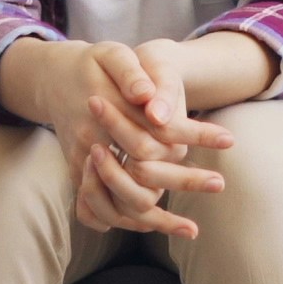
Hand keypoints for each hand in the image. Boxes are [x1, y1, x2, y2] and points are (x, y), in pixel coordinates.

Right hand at [7, 38, 232, 237]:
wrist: (54, 78)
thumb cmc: (92, 64)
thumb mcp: (111, 54)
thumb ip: (130, 72)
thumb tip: (148, 96)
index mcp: (106, 110)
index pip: (157, 131)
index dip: (194, 135)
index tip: (228, 140)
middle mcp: (93, 143)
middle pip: (144, 173)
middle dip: (185, 180)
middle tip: (220, 184)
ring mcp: (84, 163)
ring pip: (123, 201)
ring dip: (159, 219)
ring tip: (192, 229)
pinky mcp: (80, 175)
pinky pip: (104, 209)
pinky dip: (132, 221)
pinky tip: (160, 228)